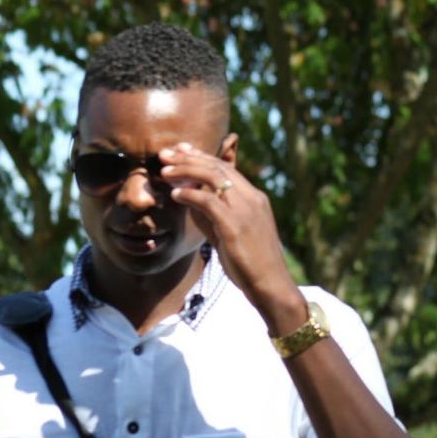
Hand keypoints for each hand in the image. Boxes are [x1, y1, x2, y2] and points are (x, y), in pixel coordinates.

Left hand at [160, 143, 304, 327]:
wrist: (271, 286)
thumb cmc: (251, 266)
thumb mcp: (232, 235)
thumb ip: (214, 216)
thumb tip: (190, 202)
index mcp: (255, 199)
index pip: (226, 169)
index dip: (202, 157)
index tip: (181, 151)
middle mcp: (252, 199)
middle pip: (218, 167)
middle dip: (189, 157)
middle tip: (165, 153)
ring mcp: (245, 210)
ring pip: (213, 177)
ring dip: (186, 171)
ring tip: (165, 171)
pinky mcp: (235, 225)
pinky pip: (208, 201)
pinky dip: (189, 195)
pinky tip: (175, 195)